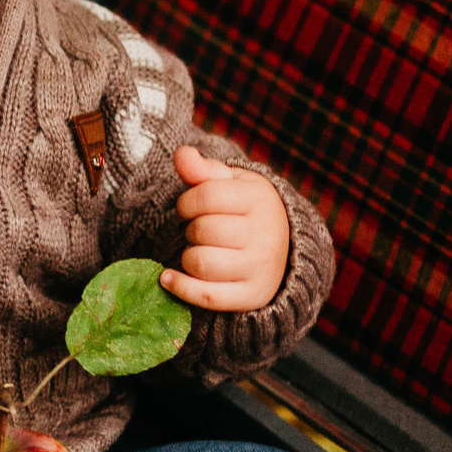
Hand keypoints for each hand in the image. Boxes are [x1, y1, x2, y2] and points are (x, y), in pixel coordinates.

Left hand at [162, 144, 287, 311]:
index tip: (190, 208)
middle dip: (190, 229)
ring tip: (199, 250)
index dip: (186, 202)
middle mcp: (265, 234)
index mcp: (259, 200)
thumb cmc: (244, 210)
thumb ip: (203, 169)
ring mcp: (260, 268)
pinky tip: (168, 278)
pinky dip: (181, 288)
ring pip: (200, 263)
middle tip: (199, 230)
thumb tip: (181, 154)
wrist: (284, 249)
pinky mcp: (251, 296)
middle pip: (201, 231)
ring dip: (188, 257)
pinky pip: (206, 297)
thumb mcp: (230, 184)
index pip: (205, 196)